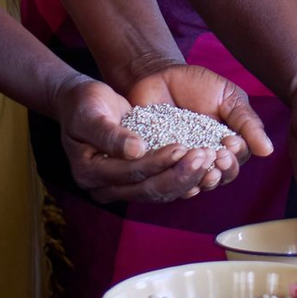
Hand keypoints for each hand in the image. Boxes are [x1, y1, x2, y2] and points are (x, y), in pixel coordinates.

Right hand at [54, 75, 235, 203]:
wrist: (83, 105)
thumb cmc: (84, 105)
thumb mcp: (91, 114)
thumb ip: (110, 134)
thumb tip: (135, 151)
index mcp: (89, 173)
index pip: (131, 173)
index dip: (158, 162)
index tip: (182, 146)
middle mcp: (105, 187)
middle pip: (149, 189)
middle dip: (180, 174)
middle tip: (206, 156)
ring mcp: (123, 186)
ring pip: (160, 192)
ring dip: (189, 178)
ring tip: (212, 160)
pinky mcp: (139, 179)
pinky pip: (164, 185)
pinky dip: (186, 179)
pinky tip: (207, 169)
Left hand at [128, 63, 273, 192]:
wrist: (160, 75)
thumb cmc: (198, 85)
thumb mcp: (228, 97)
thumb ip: (247, 122)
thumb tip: (268, 150)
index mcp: (226, 145)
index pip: (236, 162)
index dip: (235, 158)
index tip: (231, 142)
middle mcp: (205, 159)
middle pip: (218, 178)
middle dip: (221, 170)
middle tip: (217, 154)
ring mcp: (181, 163)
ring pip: (194, 184)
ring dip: (199, 178)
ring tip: (199, 160)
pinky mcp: (158, 163)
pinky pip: (166, 181)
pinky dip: (173, 179)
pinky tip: (177, 168)